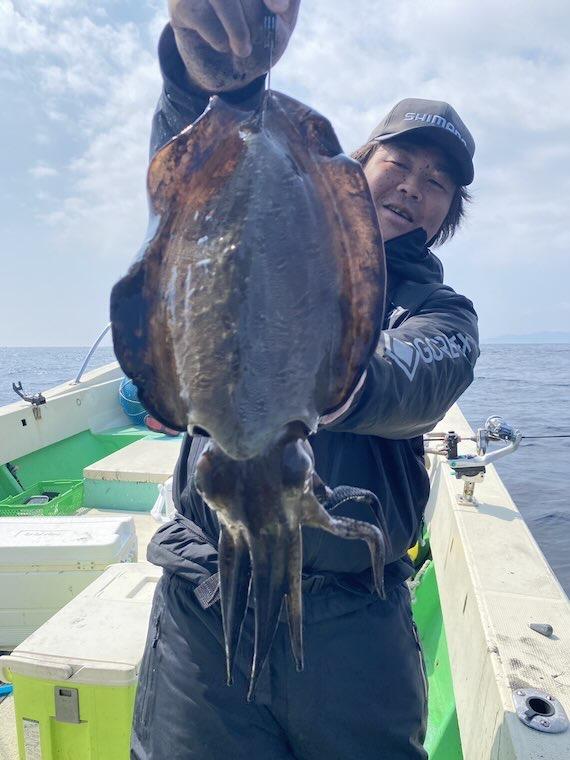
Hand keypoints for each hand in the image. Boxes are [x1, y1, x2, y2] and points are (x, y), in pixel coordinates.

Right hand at [168, 0, 300, 91]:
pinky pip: (201, 15)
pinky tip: (221, 45)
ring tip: (243, 50)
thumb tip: (279, 3)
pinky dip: (218, 37)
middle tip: (256, 40)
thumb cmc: (258, 37)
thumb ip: (287, 1)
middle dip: (254, 14)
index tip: (280, 9)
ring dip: (237, 28)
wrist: (228, 68)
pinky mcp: (180, 4)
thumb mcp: (280, 21)